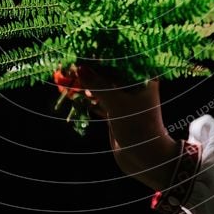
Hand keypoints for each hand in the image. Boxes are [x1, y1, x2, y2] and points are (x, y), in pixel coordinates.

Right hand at [75, 66, 181, 190]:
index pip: (120, 60)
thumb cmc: (138, 127)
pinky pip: (100, 99)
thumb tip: (79, 68)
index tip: (81, 53)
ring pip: (103, 87)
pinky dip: (88, 97)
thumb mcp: (117, 104)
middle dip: (90, 71)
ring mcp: (126, 99)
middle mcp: (136, 85)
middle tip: (70, 68)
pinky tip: (73, 94)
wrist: (145, 160)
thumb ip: (98, 85)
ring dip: (86, 84)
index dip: (100, 56)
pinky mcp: (117, 111)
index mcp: (143, 78)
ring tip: (68, 81)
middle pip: (109, 73)